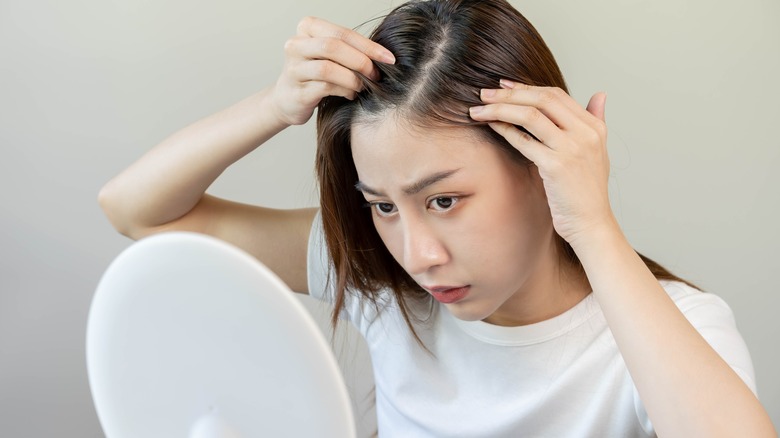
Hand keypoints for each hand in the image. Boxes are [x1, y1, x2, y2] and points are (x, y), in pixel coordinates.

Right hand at [270, 16, 395, 125]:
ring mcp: (293, 69)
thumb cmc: (315, 74)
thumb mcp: (330, 55)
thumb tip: (384, 56)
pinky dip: (344, 91)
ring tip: (364, 86)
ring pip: (328, 69)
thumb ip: (350, 50)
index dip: (368, 46)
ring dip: (353, 79)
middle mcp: (295, 45)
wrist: (288, 100)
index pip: (342, 33)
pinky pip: (325, 88)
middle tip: (376, 74)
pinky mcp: (296, 92)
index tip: (389, 58)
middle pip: (333, 46)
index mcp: (307, 28)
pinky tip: (351, 95)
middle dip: (361, 61)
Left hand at [468, 80, 614, 249]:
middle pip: (542, 99)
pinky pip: (524, 140)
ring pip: (530, 115)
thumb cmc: (587, 191)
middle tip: (484, 94)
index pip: (557, 94)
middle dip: (509, 94)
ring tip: (479, 110)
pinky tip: (491, 127)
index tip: (504, 86)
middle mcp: (586, 134)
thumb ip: (596, 120)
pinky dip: (504, 130)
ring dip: (500, 109)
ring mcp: (571, 149)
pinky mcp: (556, 166)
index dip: (526, 87)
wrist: (591, 224)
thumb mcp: (598, 151)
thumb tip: (599, 94)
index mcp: (595, 127)